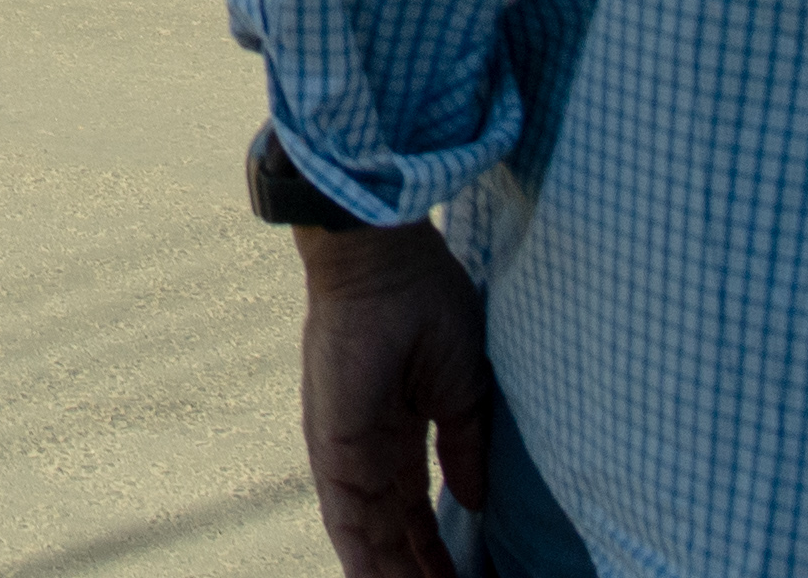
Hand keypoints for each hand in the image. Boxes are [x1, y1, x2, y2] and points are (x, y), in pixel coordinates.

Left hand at [289, 220, 488, 577]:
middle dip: (417, 571)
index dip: (438, 550)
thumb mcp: (464, 389)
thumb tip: (477, 500)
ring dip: (393, 575)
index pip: (417, 510)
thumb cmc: (426, 304)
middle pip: (393, 533)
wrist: (386, 261)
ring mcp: (345, 452)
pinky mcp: (330, 449)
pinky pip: (345, 521)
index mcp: (398, 430)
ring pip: (368, 538)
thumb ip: (466, 447)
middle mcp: (367, 449)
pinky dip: (362, 562)